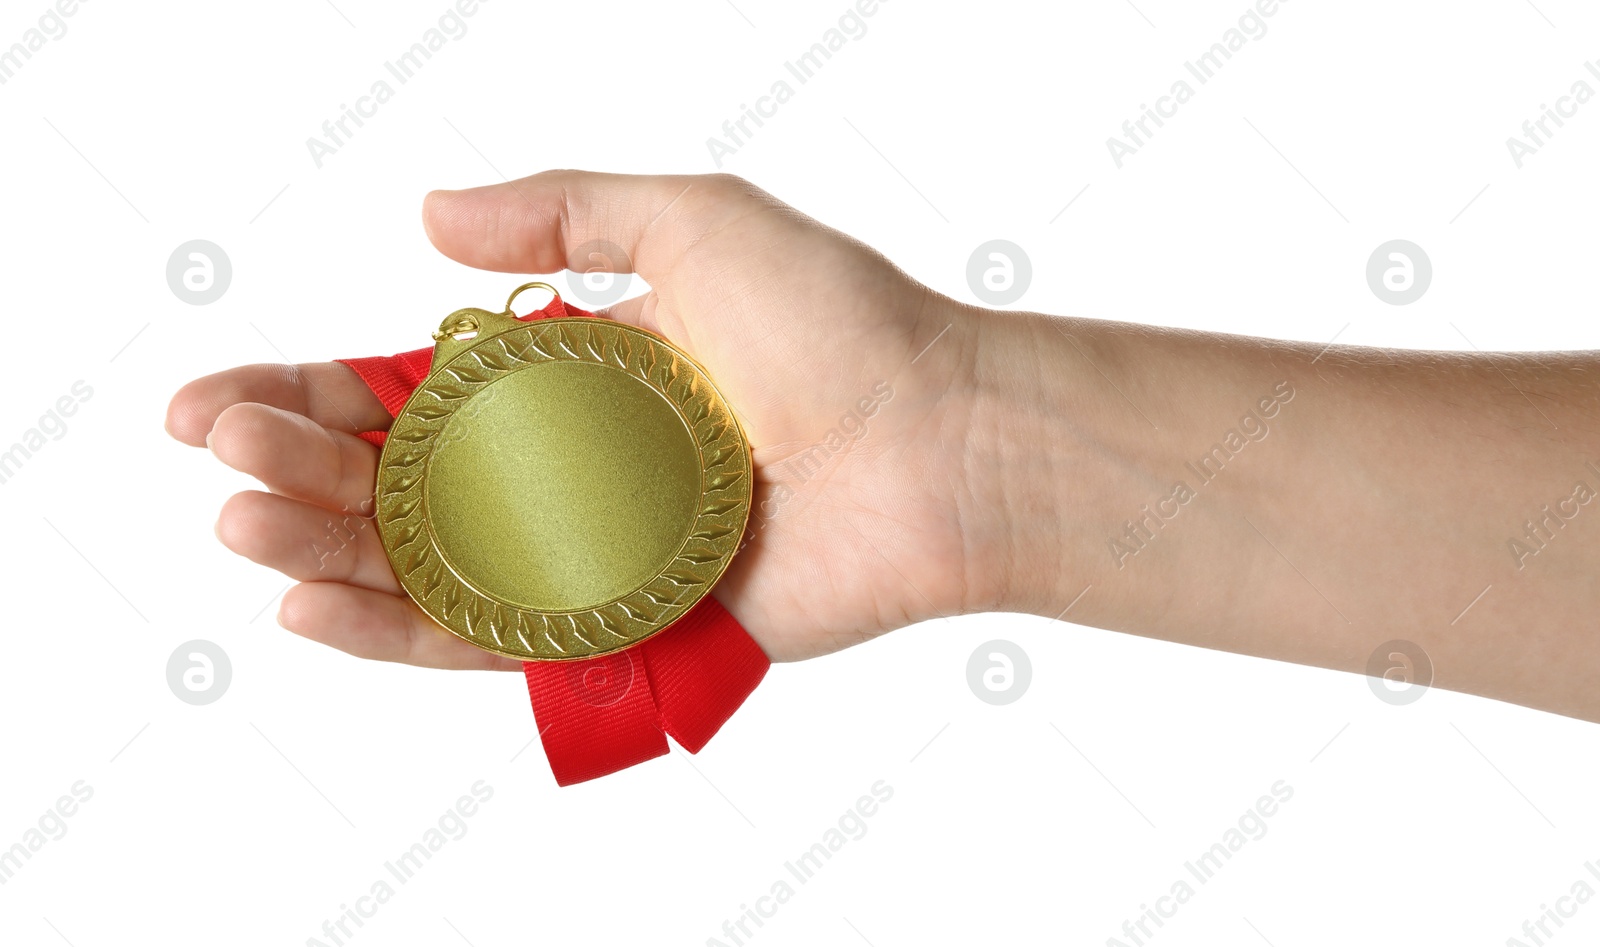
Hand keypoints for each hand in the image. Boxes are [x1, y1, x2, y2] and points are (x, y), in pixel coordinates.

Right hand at [166, 171, 988, 669]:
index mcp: (569, 377)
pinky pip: (487, 639)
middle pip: (393, 481)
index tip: (212, 399)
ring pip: (422, 565)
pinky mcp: (618, 626)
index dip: (305, 394)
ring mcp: (586, 553)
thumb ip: (561, 214)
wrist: (939, 442)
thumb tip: (426, 219)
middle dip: (294, 466)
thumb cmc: (841, 324)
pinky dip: (396, 630)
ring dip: (321, 549)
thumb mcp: (696, 220)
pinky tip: (314, 605)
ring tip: (244, 523)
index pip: (403, 391)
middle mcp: (565, 469)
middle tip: (221, 454)